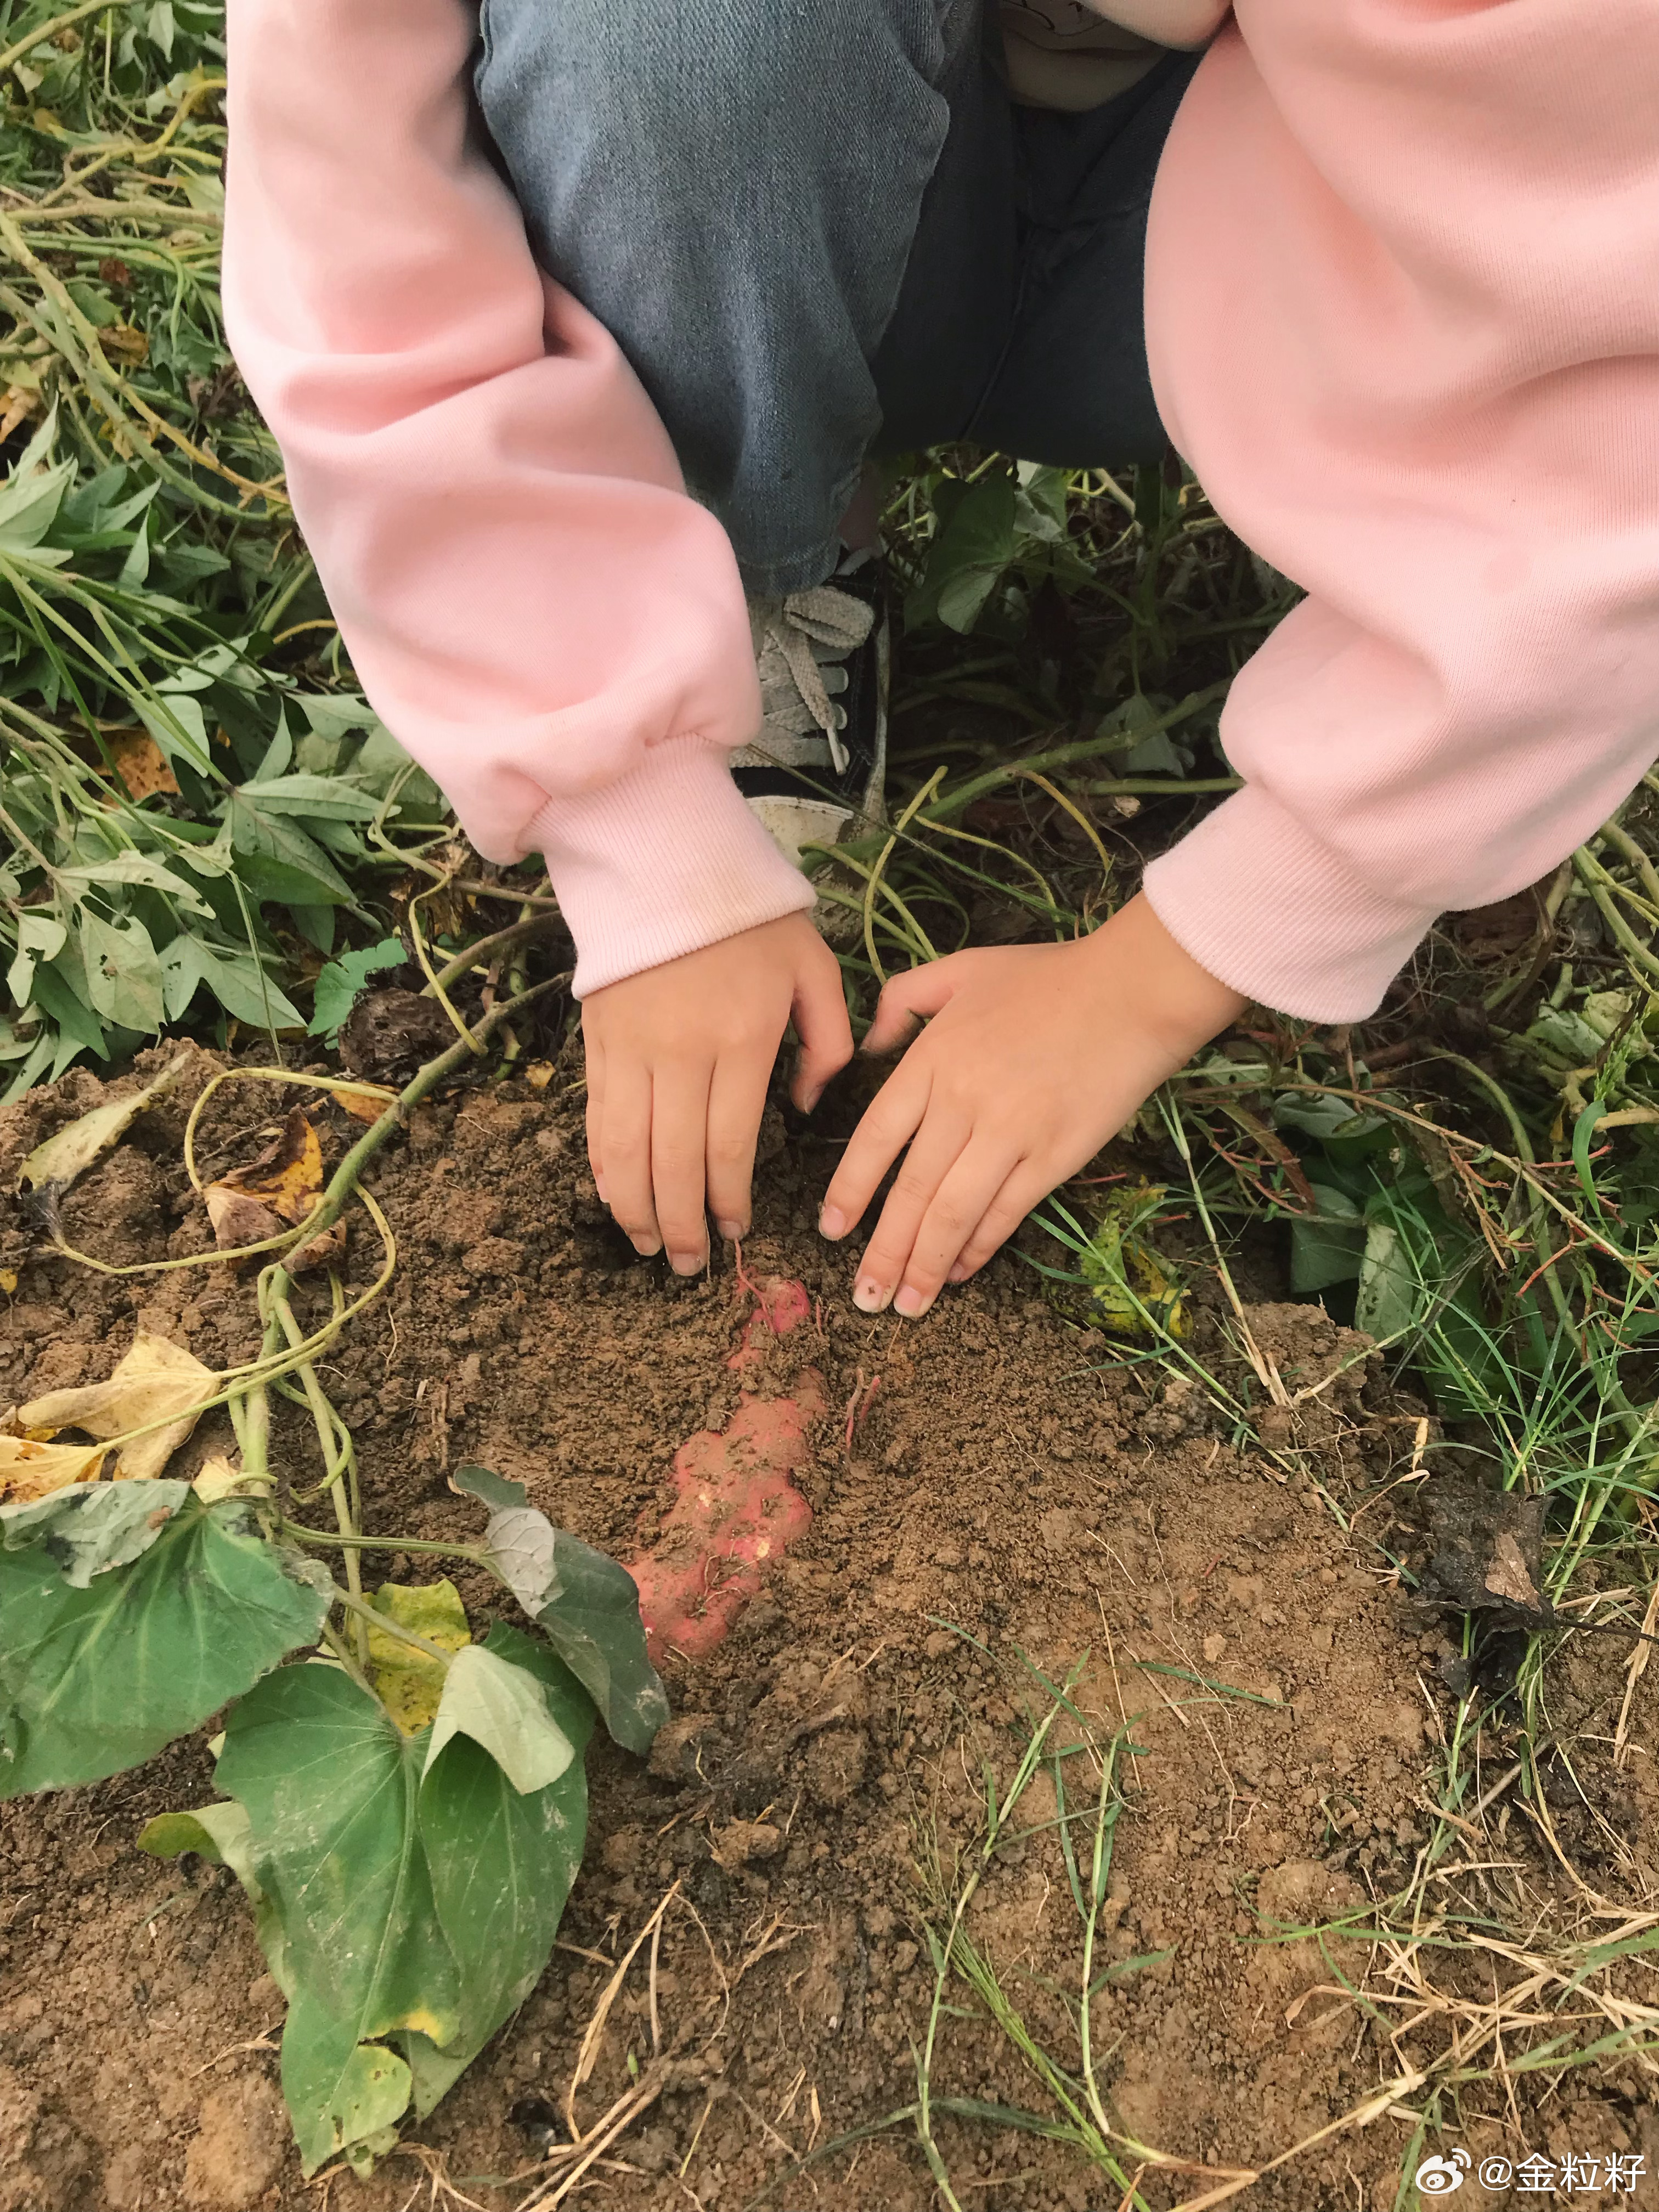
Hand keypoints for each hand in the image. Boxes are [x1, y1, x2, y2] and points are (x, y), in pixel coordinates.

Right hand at [582, 913, 851, 1271]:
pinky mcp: (598, 1043)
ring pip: (626, 1152)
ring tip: (652, 1246)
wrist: (668, 861)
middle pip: (674, 1163)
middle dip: (683, 1223)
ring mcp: (632, 1052)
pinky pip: (596, 1121)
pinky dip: (603, 1169)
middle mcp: (681, 1055)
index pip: (729, 1146)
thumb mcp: (815, 968)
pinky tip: (615, 1200)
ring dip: (637, 1210)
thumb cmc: (752, 918)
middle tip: (691, 1264)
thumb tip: (805, 1104)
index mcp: (741, 1041)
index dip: (728, 1201)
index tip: (735, 1233)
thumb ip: (830, 1040)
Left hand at [818, 895, 1245, 1314]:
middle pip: (909, 1191)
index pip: (876, 1138)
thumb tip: (868, 1045)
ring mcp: (1009, 1134)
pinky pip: (1005, 1213)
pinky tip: (958, 1272)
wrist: (1133, 991)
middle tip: (864, 1296)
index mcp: (932, 1059)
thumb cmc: (1048, 977)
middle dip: (882, 1252)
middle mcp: (962, 1102)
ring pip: (951, 1214)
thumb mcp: (962, 968)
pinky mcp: (1054, 1156)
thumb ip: (903, 1000)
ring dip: (924, 1266)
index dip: (850, 1190)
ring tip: (906, 1306)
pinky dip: (978, 1248)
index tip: (831, 1229)